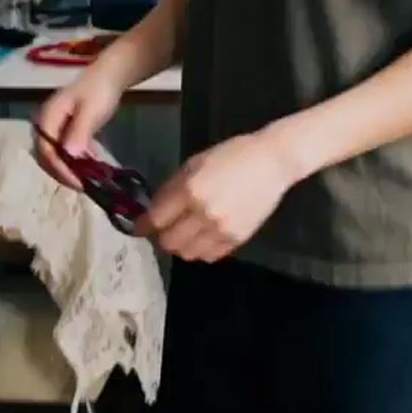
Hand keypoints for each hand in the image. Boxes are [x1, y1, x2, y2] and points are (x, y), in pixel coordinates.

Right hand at [33, 59, 129, 189]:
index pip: (47, 151)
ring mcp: (55, 127)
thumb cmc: (99, 91)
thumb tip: (68, 156)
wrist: (109, 75)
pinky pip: (65, 151)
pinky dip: (76, 161)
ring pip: (56, 156)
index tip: (79, 182)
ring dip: (70, 169)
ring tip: (88, 180)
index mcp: (47, 118)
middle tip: (84, 185)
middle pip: (47, 156)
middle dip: (64, 173)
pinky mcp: (65, 130)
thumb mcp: (91, 112)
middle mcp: (46, 124)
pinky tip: (90, 167)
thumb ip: (78, 133)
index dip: (61, 169)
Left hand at [139, 129, 295, 261]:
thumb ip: (171, 188)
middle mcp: (203, 213)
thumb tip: (152, 210)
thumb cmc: (231, 156)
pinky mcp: (237, 239)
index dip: (143, 226)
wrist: (272, 163)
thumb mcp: (194, 163)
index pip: (156, 219)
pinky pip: (209, 256)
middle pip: (168, 242)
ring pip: (187, 254)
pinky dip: (201, 250)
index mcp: (190, 190)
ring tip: (186, 233)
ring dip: (181, 245)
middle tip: (166, 228)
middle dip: (162, 236)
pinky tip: (204, 236)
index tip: (139, 227)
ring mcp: (221, 229)